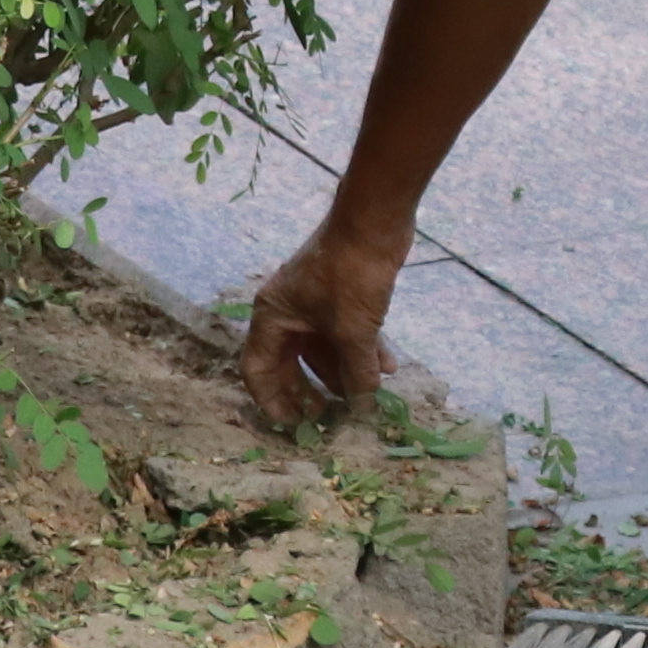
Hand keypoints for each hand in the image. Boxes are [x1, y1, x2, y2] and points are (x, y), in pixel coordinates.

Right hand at [238, 221, 402, 433]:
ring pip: (323, 348)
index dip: (272, 400)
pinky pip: (345, 332)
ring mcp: (313, 302)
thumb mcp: (352, 331)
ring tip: (368, 396)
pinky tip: (389, 367)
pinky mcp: (340, 295)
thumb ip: (355, 373)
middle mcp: (286, 311)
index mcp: (272, 317)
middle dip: (312, 390)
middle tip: (330, 417)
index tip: (292, 425)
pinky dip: (363, 350)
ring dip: (345, 371)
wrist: (374, 222)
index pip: (257, 369)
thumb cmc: (350, 276)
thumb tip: (363, 405)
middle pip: (291, 362)